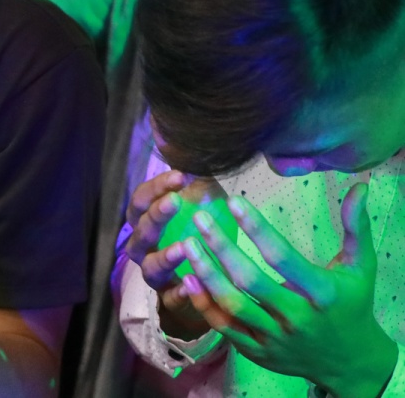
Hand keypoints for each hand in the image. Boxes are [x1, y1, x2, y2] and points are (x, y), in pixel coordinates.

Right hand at [122, 169, 210, 339]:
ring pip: (151, 267)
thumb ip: (193, 177)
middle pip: (141, 231)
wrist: (214, 274)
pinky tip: (193, 283)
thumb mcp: (203, 199)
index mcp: (147, 220)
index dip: (156, 187)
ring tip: (183, 248)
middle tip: (175, 202)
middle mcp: (145, 247)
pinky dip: (180, 292)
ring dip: (164, 256)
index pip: (140, 200)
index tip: (180, 175)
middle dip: (156, 216)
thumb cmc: (204, 230)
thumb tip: (179, 141)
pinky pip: (170, 299)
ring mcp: (156, 275)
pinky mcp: (171, 298)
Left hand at [179, 184, 395, 396]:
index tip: (232, 201)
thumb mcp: (360, 268)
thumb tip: (359, 186)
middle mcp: (296, 318)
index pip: (282, 258)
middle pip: (250, 281)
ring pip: (232, 305)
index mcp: (322, 293)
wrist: (350, 362)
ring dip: (206, 274)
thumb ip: (355, 227)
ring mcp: (275, 337)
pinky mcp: (257, 352)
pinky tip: (187, 277)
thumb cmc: (352, 305)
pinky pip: (224, 328)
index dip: (257, 229)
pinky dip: (203, 303)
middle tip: (199, 218)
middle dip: (221, 247)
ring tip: (187, 244)